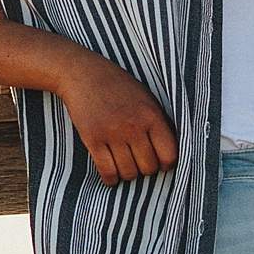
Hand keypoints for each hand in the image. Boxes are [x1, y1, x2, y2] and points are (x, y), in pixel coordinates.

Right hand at [55, 48, 177, 184]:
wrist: (83, 75)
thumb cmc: (118, 86)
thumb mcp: (146, 98)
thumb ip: (158, 123)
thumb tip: (170, 154)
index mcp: (152, 115)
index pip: (169, 155)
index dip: (167, 164)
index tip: (161, 163)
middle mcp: (134, 126)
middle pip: (149, 168)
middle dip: (146, 169)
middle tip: (140, 162)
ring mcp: (112, 134)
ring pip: (129, 173)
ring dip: (128, 174)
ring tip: (126, 165)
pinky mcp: (93, 139)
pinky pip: (107, 171)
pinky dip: (111, 179)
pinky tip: (112, 174)